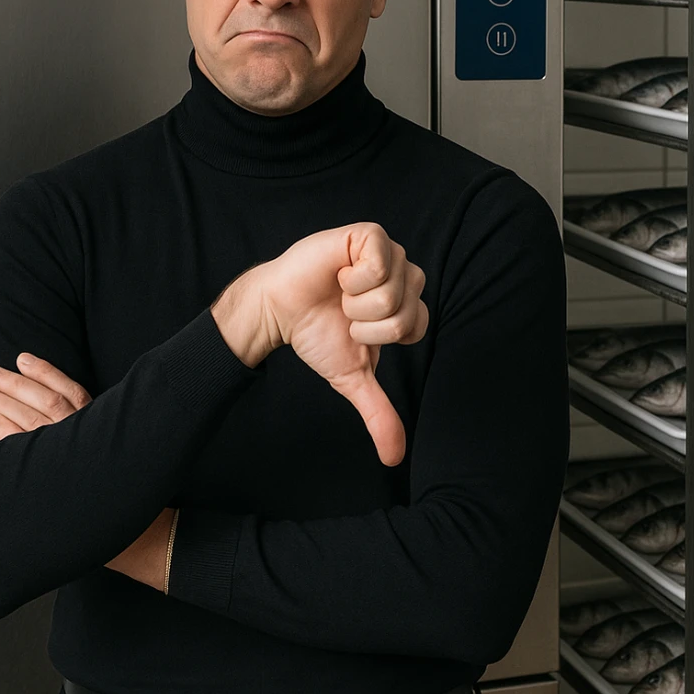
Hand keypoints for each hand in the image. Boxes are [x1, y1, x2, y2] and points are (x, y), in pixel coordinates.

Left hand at [0, 354, 169, 587]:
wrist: (140, 535)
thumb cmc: (124, 490)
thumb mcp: (116, 447)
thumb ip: (93, 429)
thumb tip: (63, 409)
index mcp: (101, 428)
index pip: (72, 391)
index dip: (47, 373)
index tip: (24, 359)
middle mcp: (88, 439)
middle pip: (47, 403)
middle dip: (17, 385)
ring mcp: (73, 460)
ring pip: (35, 423)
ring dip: (6, 405)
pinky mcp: (59, 480)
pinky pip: (29, 452)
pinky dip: (8, 435)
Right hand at [214, 223, 427, 467]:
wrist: (278, 311)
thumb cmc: (316, 335)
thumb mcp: (352, 377)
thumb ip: (378, 412)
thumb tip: (396, 458)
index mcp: (405, 304)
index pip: (415, 327)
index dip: (380, 337)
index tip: (354, 330)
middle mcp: (401, 275)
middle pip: (404, 311)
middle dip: (366, 323)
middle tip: (344, 311)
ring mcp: (386, 252)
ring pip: (392, 290)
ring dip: (355, 301)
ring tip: (338, 291)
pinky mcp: (367, 235)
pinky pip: (379, 262)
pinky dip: (353, 276)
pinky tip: (338, 272)